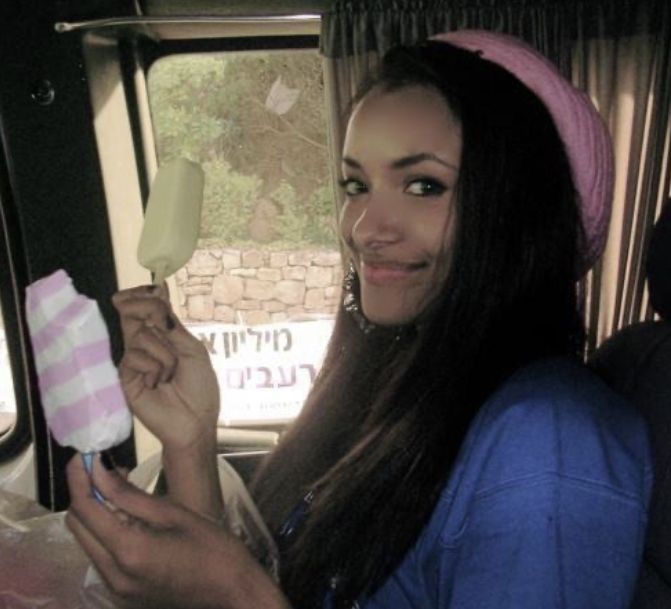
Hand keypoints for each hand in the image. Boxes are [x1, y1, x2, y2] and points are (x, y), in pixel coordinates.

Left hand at [66, 456, 289, 608]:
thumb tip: (100, 470)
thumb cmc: (214, 549)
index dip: (79, 477)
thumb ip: (131, 494)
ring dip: (95, 512)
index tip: (86, 454)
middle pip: (77, 527)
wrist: (233, 593)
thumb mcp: (175, 514)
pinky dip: (106, 531)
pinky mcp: (122, 593)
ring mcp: (116, 588)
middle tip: (105, 468)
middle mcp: (112, 575)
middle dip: (84, 493)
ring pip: (87, 541)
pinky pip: (101, 556)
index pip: (85, 509)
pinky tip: (128, 515)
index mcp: (128, 551)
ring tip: (119, 487)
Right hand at [112, 284, 218, 452]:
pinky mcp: (125, 376)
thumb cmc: (199, 388)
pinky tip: (158, 383)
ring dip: (163, 353)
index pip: (147, 307)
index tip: (155, 288)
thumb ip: (173, 325)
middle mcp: (146, 344)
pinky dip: (152, 367)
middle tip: (161, 322)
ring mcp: (134, 359)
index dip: (145, 295)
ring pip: (140, 335)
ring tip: (170, 374)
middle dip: (146, 308)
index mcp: (164, 337)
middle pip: (134, 313)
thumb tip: (158, 293)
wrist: (195, 422)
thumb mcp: (193, 351)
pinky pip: (134, 356)